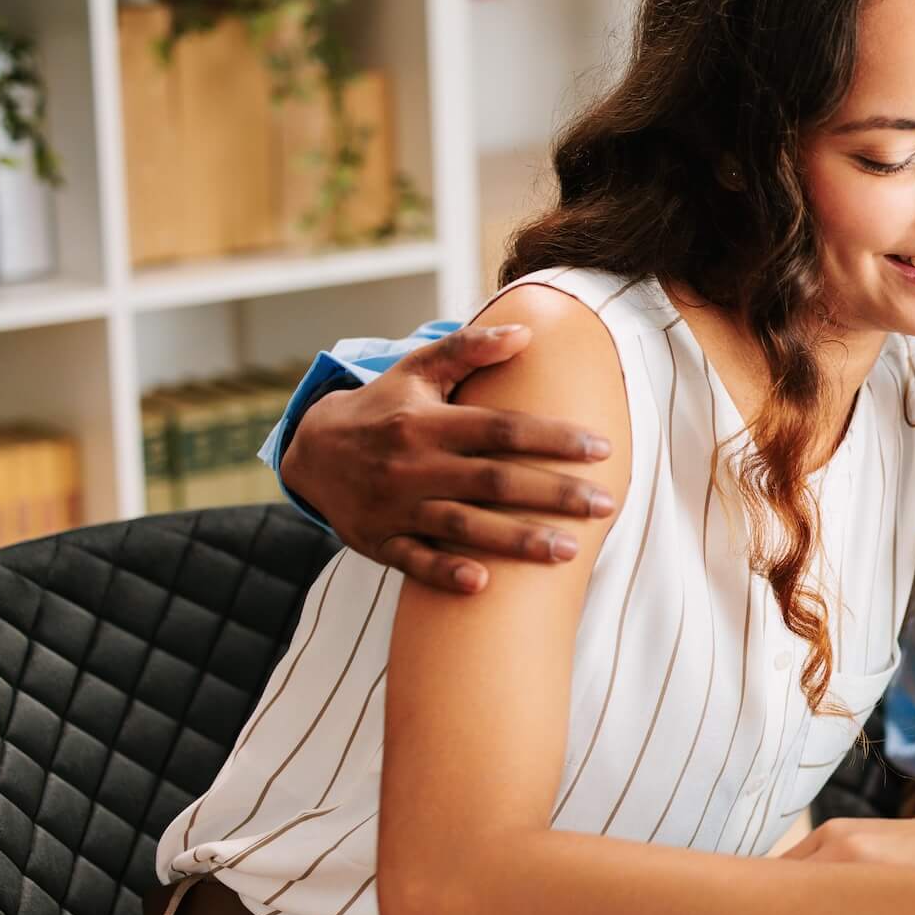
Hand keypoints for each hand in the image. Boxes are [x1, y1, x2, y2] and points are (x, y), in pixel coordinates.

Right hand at [281, 324, 616, 592]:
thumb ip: (469, 350)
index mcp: (431, 422)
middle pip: (494, 481)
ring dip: (516, 540)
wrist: (309, 451)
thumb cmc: (383, 407)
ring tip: (569, 551)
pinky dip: (444, 573)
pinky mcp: (379, 541)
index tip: (602, 449)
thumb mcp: (417, 370)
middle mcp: (415, 465)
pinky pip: (414, 561)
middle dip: (553, 494)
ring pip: (463, 526)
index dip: (553, 439)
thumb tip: (526, 331)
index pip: (502, 429)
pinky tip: (484, 583)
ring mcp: (396, 506)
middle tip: (605, 505)